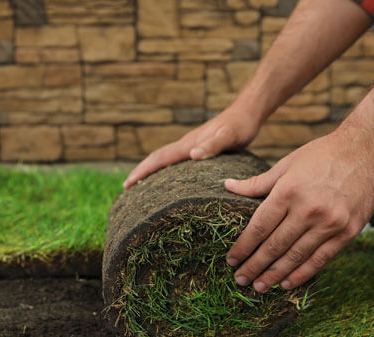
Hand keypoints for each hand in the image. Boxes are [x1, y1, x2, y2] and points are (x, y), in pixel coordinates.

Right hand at [123, 106, 260, 188]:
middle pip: (157, 158)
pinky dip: (164, 168)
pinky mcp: (198, 148)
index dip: (142, 171)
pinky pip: (175, 160)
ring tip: (140, 185)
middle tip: (126, 187)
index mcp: (188, 144)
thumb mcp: (230, 137)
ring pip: (164, 159)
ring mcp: (190, 145)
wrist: (247, 111)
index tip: (127, 183)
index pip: (160, 158)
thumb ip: (212, 145)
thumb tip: (193, 155)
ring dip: (150, 170)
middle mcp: (186, 144)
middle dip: (140, 171)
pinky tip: (167, 177)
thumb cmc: (240, 126)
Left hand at [224, 133, 373, 291]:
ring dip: (274, 274)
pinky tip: (287, 283)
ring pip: (295, 256)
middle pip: (274, 246)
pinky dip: (302, 273)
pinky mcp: (348, 232)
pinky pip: (321, 259)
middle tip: (240, 279)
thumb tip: (227, 186)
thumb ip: (257, 183)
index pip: (259, 227)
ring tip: (259, 286)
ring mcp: (330, 223)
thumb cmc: (323, 154)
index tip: (231, 260)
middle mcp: (308, 210)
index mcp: (288, 192)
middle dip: (254, 266)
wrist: (368, 150)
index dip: (243, 247)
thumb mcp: (286, 164)